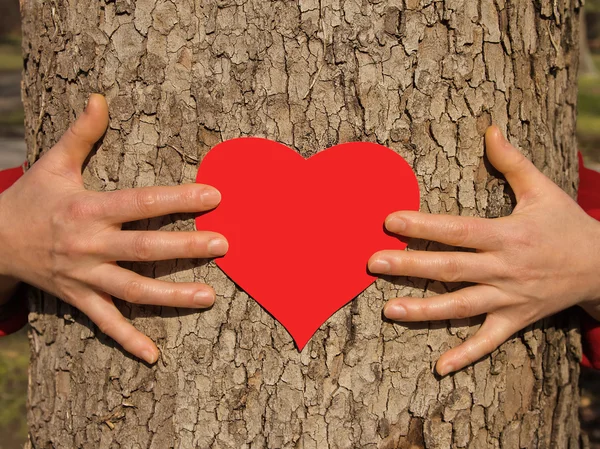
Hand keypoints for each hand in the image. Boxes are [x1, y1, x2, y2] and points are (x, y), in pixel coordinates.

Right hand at [0, 94, 227, 363]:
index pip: (140, 202)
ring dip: (170, 296)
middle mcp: (88, 245)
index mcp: (87, 208)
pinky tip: (154, 355)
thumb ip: (82, 134)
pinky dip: (127, 340)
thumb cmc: (33, 199)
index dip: (177, 199)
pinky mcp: (77, 298)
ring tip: (209, 297)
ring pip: (131, 290)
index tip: (214, 196)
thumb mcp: (53, 163)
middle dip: (185, 247)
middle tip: (225, 245)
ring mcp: (83, 276)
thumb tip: (101, 98)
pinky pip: (104, 323)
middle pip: (144, 248)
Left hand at [368, 126, 599, 375]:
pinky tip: (439, 367)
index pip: (458, 229)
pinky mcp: (517, 319)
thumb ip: (512, 161)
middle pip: (450, 268)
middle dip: (409, 265)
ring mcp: (510, 297)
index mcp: (508, 234)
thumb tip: (489, 128)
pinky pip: (490, 341)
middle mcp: (505, 268)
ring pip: (462, 306)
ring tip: (389, 310)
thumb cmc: (566, 224)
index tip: (388, 220)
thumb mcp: (543, 189)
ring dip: (425, 310)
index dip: (423, 225)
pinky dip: (466, 354)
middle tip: (371, 263)